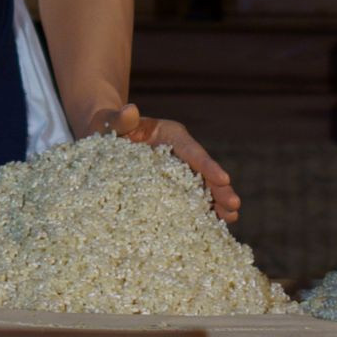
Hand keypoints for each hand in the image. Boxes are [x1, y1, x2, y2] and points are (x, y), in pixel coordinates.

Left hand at [93, 103, 238, 222]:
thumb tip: (130, 110)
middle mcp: (179, 153)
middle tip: (234, 206)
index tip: (224, 179)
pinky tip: (213, 226)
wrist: (102, 140)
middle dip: (220, 188)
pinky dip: (201, 211)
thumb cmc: (106, 128)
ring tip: (231, 218)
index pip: (192, 151)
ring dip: (217, 202)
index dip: (207, 166)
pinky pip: (189, 199)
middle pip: (203, 170)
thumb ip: (119, 119)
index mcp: (171, 134)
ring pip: (201, 186)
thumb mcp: (108, 123)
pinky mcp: (170, 187)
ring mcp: (177, 171)